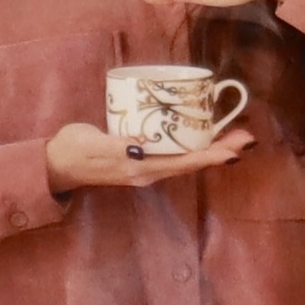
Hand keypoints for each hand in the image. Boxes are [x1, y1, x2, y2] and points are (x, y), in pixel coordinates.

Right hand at [47, 117, 255, 192]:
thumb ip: (118, 146)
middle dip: (220, 150)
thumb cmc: (72, 150)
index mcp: (140, 168)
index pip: (184, 163)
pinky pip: (174, 153)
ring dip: (211, 148)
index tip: (235, 148)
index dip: (211, 155)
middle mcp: (148, 171)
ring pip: (186, 158)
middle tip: (247, 136)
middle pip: (192, 162)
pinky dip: (193, 144)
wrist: (56, 163)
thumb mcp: (93, 144)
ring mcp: (146, 167)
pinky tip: (201, 134)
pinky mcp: (141, 159)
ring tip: (234, 135)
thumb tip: (145, 146)